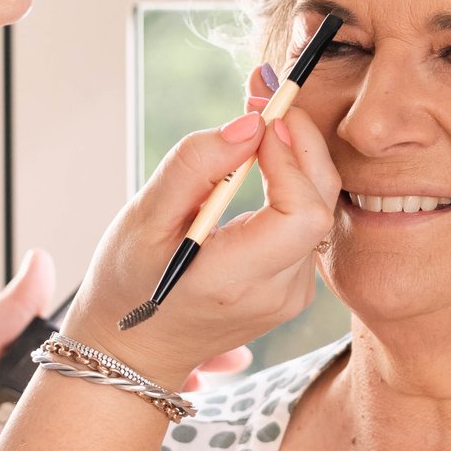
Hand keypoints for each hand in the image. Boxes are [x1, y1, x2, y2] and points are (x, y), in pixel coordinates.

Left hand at [0, 248, 251, 450]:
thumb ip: (9, 311)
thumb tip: (43, 260)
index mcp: (54, 373)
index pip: (119, 350)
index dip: (161, 335)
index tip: (196, 318)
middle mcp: (68, 408)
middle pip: (138, 386)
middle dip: (188, 369)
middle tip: (233, 354)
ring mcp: (65, 447)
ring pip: (126, 430)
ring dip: (168, 409)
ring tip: (208, 384)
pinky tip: (159, 442)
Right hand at [68, 103, 341, 386]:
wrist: (137, 350)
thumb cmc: (128, 285)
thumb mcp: (143, 220)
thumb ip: (194, 166)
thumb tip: (249, 124)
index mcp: (237, 281)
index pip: (302, 211)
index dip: (289, 154)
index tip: (259, 116)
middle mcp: (278, 293)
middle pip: (321, 203)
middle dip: (300, 141)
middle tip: (264, 100)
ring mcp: (292, 295)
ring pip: (320, 208)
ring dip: (296, 157)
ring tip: (257, 123)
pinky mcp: (294, 287)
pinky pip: (307, 223)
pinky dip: (292, 184)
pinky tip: (260, 160)